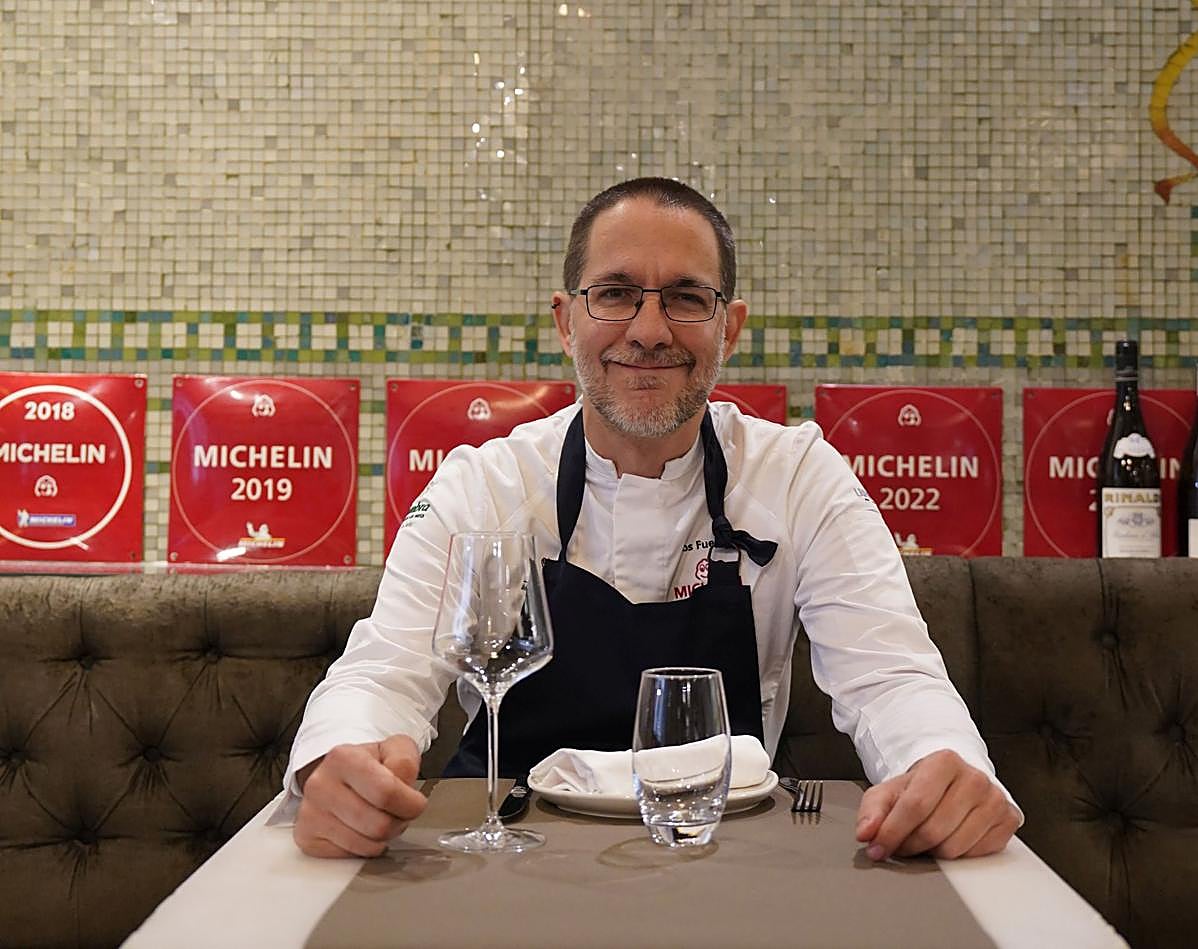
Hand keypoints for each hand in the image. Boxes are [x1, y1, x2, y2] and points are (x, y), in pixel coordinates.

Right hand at [293, 734, 427, 857]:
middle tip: (398, 812)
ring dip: (384, 838)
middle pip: (378, 825)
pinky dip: (365, 848)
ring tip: (380, 818)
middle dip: (399, 822)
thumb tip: (403, 784)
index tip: (415, 802)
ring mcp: (310, 814)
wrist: (340, 776)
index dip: (410, 803)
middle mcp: (320, 785)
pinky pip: (351, 857)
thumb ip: (406, 761)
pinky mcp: (307, 839)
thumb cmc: (370, 765)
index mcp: (342, 758)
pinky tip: (362, 830)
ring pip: (366, 846)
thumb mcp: (395, 749)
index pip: (386, 793)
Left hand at [854, 749, 1019, 860]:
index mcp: (944, 762)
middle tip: (901, 845)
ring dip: (932, 853)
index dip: (892, 832)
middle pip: (934, 830)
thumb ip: (871, 810)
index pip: (915, 805)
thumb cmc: (922, 788)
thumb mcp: (890, 791)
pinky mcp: (1009, 820)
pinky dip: (957, 856)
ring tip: (925, 839)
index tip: (877, 848)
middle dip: (910, 845)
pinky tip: (949, 839)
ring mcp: (995, 799)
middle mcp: (974, 778)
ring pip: (955, 848)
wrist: (953, 783)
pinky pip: (976, 855)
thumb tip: (866, 833)